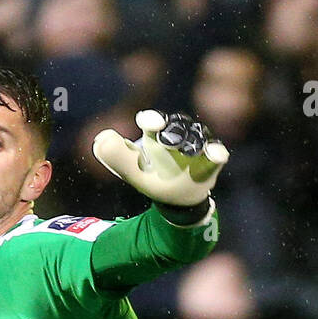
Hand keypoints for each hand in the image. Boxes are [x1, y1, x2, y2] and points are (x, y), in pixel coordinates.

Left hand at [93, 110, 227, 207]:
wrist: (177, 199)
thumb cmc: (154, 178)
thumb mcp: (132, 171)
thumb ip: (116, 157)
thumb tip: (100, 139)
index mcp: (155, 136)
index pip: (153, 122)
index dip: (152, 120)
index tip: (150, 124)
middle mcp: (177, 136)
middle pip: (178, 126)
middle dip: (172, 132)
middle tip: (167, 142)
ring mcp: (196, 147)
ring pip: (197, 136)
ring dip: (193, 142)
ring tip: (191, 151)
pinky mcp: (211, 161)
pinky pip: (217, 153)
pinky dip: (217, 152)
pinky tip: (216, 153)